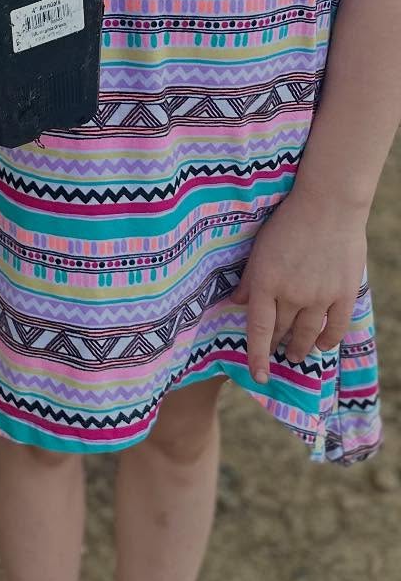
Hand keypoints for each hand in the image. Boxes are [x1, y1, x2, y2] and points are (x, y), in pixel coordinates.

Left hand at [232, 193, 367, 382]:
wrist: (328, 205)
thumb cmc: (286, 220)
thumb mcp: (259, 248)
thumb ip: (249, 278)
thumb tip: (237, 302)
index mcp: (266, 282)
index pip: (259, 329)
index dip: (257, 355)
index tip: (258, 376)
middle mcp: (292, 295)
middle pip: (282, 331)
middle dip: (276, 345)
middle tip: (275, 354)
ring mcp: (320, 297)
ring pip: (308, 334)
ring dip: (299, 347)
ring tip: (295, 355)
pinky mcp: (343, 293)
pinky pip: (336, 327)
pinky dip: (327, 340)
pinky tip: (321, 344)